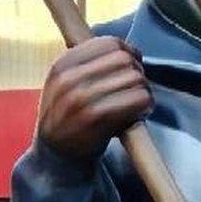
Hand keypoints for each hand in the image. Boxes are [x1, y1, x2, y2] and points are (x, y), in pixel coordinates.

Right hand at [37, 38, 152, 159]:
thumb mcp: (63, 85)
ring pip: (134, 78)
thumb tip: (128, 51)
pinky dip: (145, 105)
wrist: (55, 158)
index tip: (133, 65)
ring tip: (137, 104)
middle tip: (136, 89)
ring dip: (143, 91)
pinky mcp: (96, 117)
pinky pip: (137, 99)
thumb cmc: (67, 120)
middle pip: (124, 59)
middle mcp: (70, 78)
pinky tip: (138, 114)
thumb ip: (87, 65)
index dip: (128, 52)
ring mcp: (81, 97)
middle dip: (138, 72)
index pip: (109, 43)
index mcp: (63, 65)